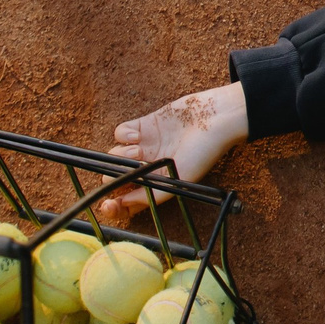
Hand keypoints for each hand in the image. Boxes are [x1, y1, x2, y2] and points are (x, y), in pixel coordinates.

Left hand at [96, 82, 249, 221]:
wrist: (215, 118)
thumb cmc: (204, 152)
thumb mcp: (180, 181)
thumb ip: (151, 194)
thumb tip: (123, 205)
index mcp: (157, 184)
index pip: (129, 201)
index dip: (115, 205)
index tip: (108, 204)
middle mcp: (149, 166)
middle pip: (116, 176)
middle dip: (115, 174)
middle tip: (128, 170)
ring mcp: (145, 145)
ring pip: (115, 154)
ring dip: (120, 154)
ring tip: (138, 150)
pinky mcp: (144, 125)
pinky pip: (120, 132)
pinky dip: (123, 135)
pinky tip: (136, 136)